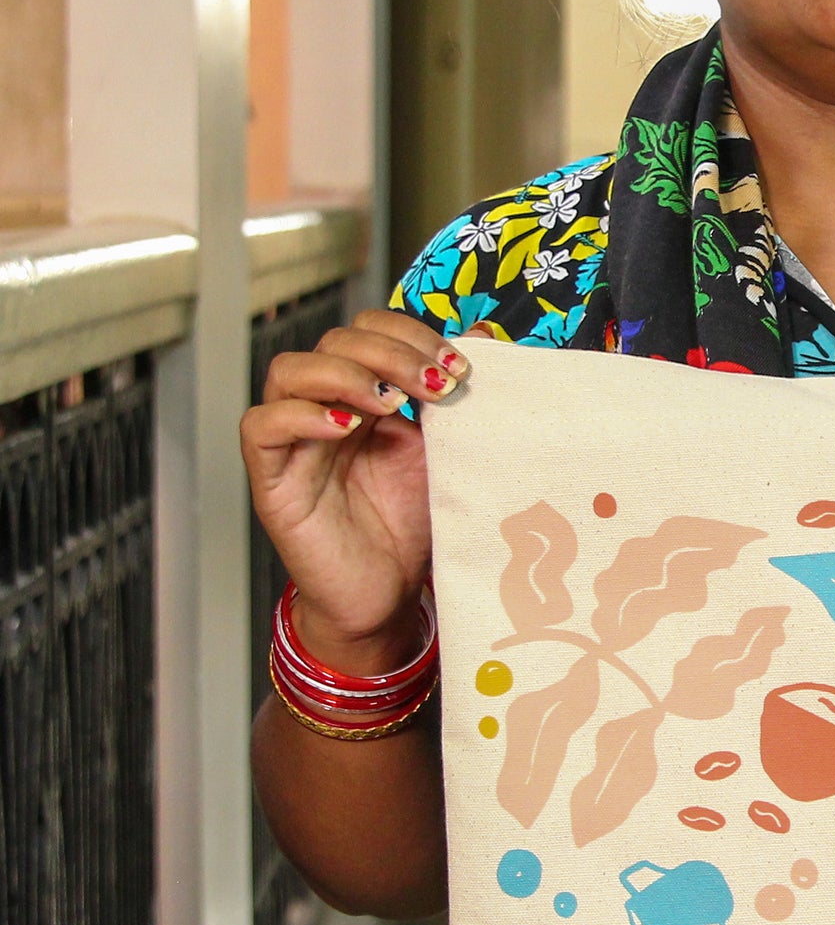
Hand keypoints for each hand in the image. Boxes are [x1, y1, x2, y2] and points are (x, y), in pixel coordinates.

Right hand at [240, 311, 469, 673]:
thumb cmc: (412, 524)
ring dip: (346, 373)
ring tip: (392, 402)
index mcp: (363, 393)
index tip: (458, 366)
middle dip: (390, 352)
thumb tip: (483, 335)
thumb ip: (453, 396)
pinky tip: (348, 428)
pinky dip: (302, 415)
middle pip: (334, 341)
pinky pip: (261, 426)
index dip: (409, 334)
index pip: (368, 329)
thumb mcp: (443, 451)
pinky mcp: (272, 478)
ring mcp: (293, 440)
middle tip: (437, 383)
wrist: (389, 595)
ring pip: (289, 370)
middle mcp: (324, 407)